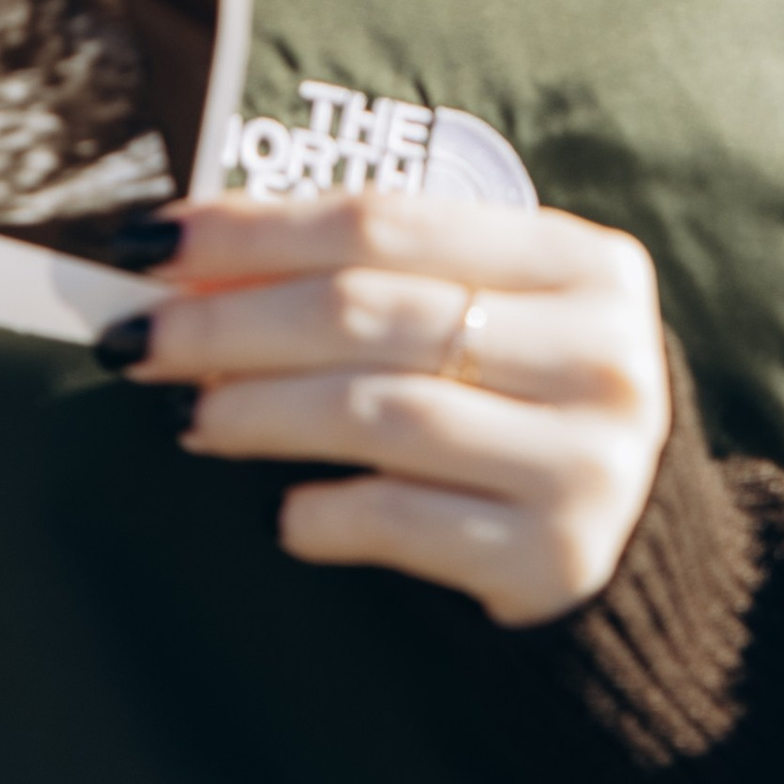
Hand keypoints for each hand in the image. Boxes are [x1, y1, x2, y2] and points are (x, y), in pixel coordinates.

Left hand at [114, 193, 671, 627]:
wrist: (647, 562)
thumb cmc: (526, 411)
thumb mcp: (488, 320)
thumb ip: (377, 281)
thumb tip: (190, 266)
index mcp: (584, 260)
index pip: (385, 221)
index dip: (256, 228)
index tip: (153, 241)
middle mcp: (599, 352)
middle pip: (370, 311)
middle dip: (230, 319)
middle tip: (136, 338)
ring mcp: (589, 458)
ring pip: (380, 411)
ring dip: (260, 410)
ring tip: (186, 417)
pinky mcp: (560, 556)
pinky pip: (409, 520)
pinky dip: (329, 512)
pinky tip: (283, 515)